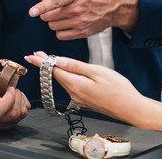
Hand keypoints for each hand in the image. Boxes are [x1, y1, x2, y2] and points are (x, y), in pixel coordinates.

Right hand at [0, 69, 30, 130]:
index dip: (7, 100)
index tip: (9, 88)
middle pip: (11, 114)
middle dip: (16, 97)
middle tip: (9, 88)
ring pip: (19, 114)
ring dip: (20, 99)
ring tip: (10, 93)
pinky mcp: (9, 124)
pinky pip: (23, 113)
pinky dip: (22, 103)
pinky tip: (13, 99)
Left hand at [24, 51, 147, 124]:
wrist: (130, 108)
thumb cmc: (118, 89)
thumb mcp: (98, 72)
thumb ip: (77, 66)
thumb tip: (59, 61)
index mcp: (76, 85)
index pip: (54, 71)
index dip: (42, 62)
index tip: (31, 56)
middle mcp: (74, 93)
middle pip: (56, 76)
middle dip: (46, 65)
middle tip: (36, 54)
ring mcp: (79, 98)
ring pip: (63, 81)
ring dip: (55, 70)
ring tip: (48, 61)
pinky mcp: (85, 99)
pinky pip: (70, 86)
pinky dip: (64, 77)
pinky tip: (65, 72)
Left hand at [28, 0, 138, 38]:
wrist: (113, 7)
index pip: (55, 1)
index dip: (41, 7)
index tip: (32, 12)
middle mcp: (77, 9)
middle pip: (50, 16)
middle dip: (46, 13)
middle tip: (53, 10)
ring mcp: (80, 22)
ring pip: (53, 26)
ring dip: (53, 22)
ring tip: (62, 16)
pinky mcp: (82, 33)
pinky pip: (61, 35)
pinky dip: (60, 31)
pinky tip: (66, 24)